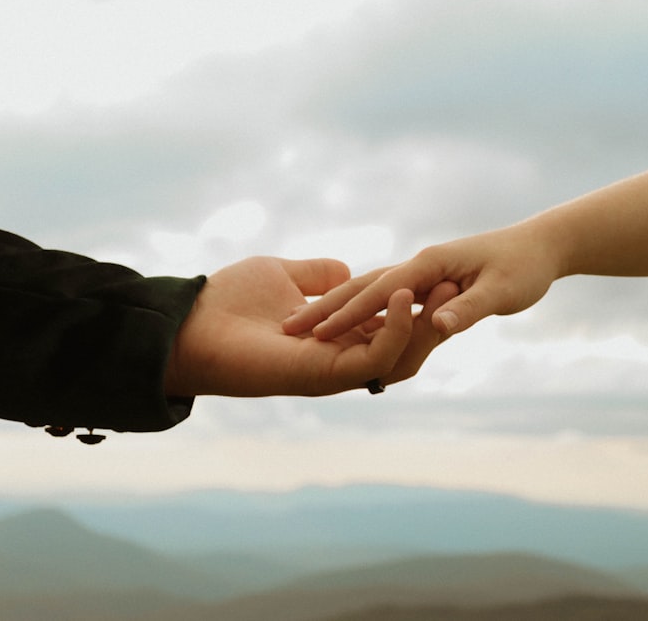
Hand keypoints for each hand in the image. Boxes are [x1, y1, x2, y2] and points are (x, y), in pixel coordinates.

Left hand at [164, 256, 457, 396]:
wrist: (191, 324)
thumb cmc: (230, 300)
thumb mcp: (284, 275)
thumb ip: (319, 275)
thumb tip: (348, 272)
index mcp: (336, 337)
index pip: (390, 324)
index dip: (417, 301)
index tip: (442, 273)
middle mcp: (341, 357)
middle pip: (405, 345)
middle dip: (434, 315)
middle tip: (455, 284)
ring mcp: (336, 369)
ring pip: (399, 356)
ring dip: (423, 323)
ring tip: (440, 288)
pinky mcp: (326, 375)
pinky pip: (374, 358)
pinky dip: (392, 329)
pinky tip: (399, 297)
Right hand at [284, 222, 560, 340]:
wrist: (540, 245)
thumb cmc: (524, 269)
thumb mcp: (502, 292)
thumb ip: (467, 310)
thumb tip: (436, 328)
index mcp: (430, 264)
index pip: (381, 292)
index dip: (347, 314)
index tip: (314, 334)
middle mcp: (418, 265)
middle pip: (363, 287)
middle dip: (326, 308)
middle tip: (287, 330)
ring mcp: (419, 271)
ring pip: (369, 289)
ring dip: (336, 307)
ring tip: (301, 325)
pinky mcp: (425, 279)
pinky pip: (385, 295)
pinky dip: (359, 307)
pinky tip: (342, 321)